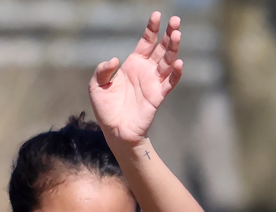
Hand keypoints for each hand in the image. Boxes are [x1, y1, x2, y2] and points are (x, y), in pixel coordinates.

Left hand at [89, 12, 182, 144]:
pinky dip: (175, 73)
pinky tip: (178, 62)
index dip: (152, 29)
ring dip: (173, 48)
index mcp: (133, 64)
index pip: (146, 42)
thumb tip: (115, 60)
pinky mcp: (158, 96)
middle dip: (169, 34)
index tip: (156, 15)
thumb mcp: (96, 86)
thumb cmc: (106, 109)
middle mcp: (146, 71)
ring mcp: (154, 83)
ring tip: (177, 34)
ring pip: (167, 62)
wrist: (114, 131)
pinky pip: (170, 83)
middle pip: (161, 48)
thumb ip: (102, 70)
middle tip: (176, 20)